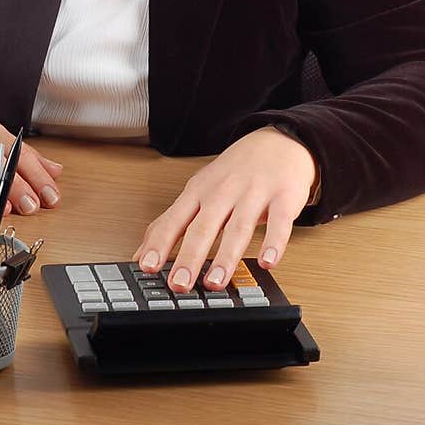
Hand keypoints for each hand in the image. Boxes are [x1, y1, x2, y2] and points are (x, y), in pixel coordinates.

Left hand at [131, 127, 317, 291]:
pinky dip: (273, 243)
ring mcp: (253, 194)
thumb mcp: (198, 190)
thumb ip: (172, 222)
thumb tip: (141, 254)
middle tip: (179, 284)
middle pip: (203, 226)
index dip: (160, 244)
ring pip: (237, 227)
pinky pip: (278, 223)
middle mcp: (223, 192)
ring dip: (225, 257)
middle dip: (190, 256)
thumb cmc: (234, 172)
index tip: (146, 267)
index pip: (174, 220)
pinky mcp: (283, 198)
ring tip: (215, 282)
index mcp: (198, 192)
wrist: (278, 141)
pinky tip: (267, 262)